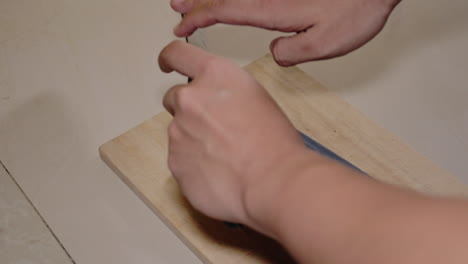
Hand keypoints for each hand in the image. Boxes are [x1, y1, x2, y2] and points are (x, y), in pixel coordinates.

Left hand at [159, 41, 316, 230]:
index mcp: (215, 76)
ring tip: (224, 157)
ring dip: (194, 141)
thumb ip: (226, 93)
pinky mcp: (174, 162)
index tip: (167, 64)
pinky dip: (194, 165)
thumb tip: (217, 104)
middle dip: (189, 110)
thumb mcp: (256, 98)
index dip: (169, 59)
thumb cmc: (275, 144)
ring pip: (178, 132)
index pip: (177, 54)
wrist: (273, 181)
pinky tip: (218, 173)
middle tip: (214, 128)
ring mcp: (178, 132)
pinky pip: (180, 160)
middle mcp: (190, 99)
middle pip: (174, 98)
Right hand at [171, 0, 399, 65]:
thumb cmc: (355, 10)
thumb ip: (293, 52)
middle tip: (175, 5)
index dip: (198, 17)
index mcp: (273, 10)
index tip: (182, 26)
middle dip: (195, 2)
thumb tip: (276, 52)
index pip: (224, 11)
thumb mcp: (324, 44)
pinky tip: (228, 1)